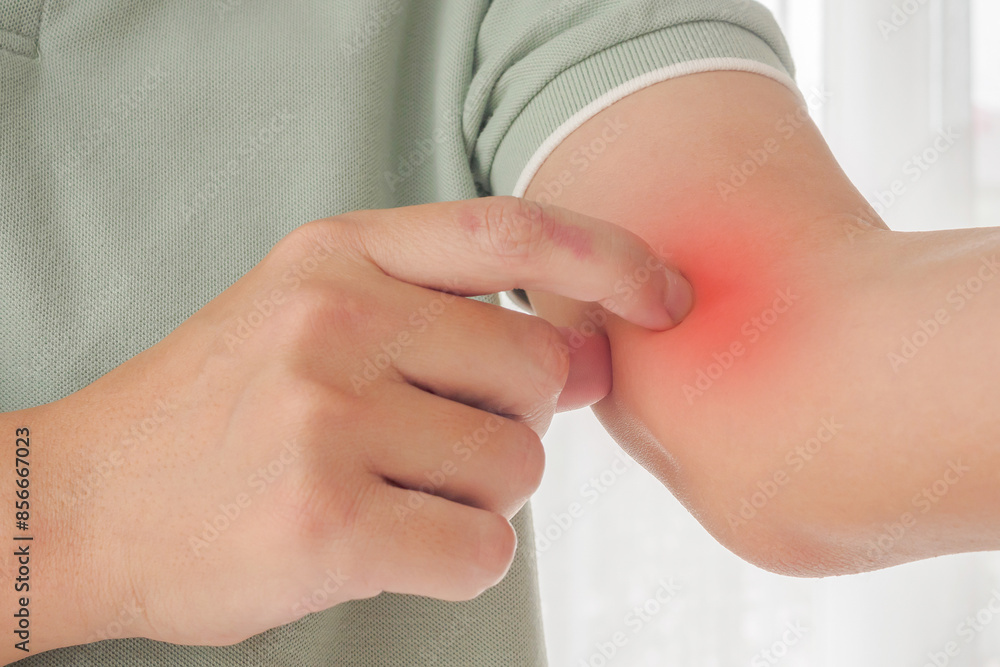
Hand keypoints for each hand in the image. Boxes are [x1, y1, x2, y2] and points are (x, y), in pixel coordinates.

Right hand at [21, 197, 691, 651]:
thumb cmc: (219, 408)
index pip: (509, 231)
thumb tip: (588, 356)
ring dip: (477, 495)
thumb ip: (445, 315)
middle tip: (434, 443)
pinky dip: (456, 558)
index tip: (664, 297)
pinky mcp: (328, 521)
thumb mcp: (310, 309)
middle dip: (514, 424)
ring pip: (516, 470)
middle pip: (537, 374)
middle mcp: (335, 317)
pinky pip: (481, 548)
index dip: (609, 258)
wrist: (85, 498)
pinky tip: (383, 544)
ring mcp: (328, 417)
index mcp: (337, 252)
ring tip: (387, 489)